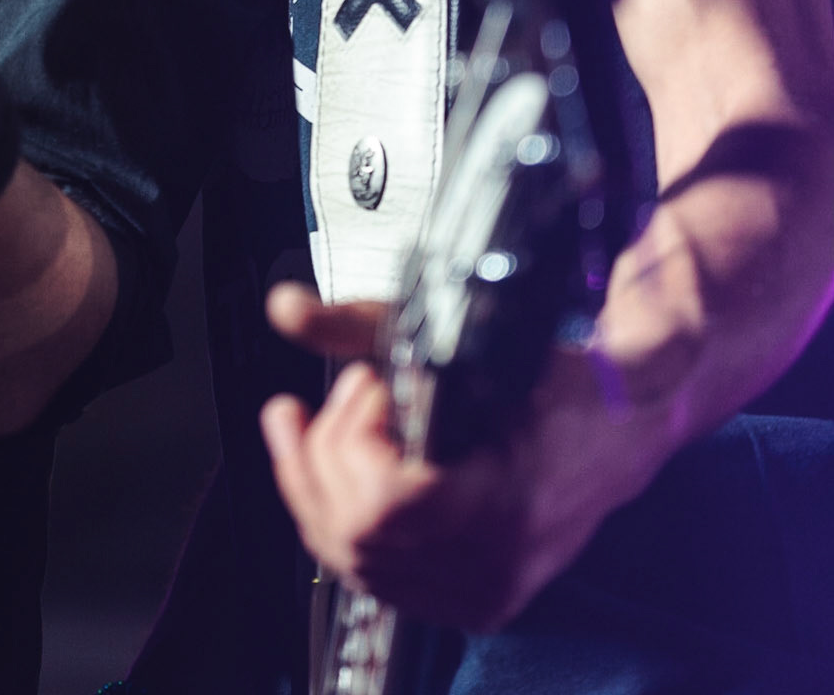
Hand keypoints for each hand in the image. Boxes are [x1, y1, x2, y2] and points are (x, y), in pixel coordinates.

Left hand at [259, 283, 633, 628]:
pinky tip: (332, 474)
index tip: (368, 386)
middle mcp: (493, 562)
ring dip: (317, 489)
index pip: (386, 506)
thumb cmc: (556, 380)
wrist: (620, 428)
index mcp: (505, 502)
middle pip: (356, 537)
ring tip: (310, 428)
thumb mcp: (467, 335)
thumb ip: (365, 322)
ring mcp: (482, 589)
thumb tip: (285, 308)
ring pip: (355, 563)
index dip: (354, 442)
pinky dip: (342, 522)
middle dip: (321, 457)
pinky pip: (379, 577)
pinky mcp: (472, 597)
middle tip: (336, 401)